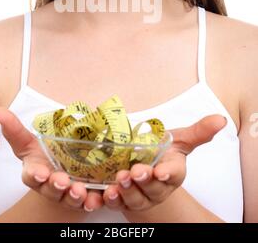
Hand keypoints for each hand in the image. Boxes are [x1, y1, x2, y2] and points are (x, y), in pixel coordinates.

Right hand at [0, 107, 102, 212]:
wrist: (64, 166)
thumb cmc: (43, 155)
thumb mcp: (29, 141)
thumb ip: (14, 128)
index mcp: (35, 173)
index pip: (32, 176)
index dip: (35, 175)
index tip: (40, 172)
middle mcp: (51, 187)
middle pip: (52, 190)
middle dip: (57, 186)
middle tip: (62, 181)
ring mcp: (68, 194)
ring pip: (71, 200)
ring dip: (76, 197)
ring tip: (81, 191)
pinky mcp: (86, 197)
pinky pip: (90, 202)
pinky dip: (95, 201)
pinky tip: (100, 197)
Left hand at [102, 115, 226, 212]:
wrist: (142, 167)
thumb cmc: (162, 153)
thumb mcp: (179, 139)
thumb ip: (199, 131)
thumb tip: (220, 119)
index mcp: (173, 173)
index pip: (174, 174)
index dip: (167, 174)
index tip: (161, 171)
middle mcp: (157, 189)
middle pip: (153, 189)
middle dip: (143, 181)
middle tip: (134, 171)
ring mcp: (139, 196)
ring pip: (133, 199)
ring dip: (125, 191)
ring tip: (118, 179)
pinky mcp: (121, 200)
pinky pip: (114, 204)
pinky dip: (107, 200)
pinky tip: (103, 194)